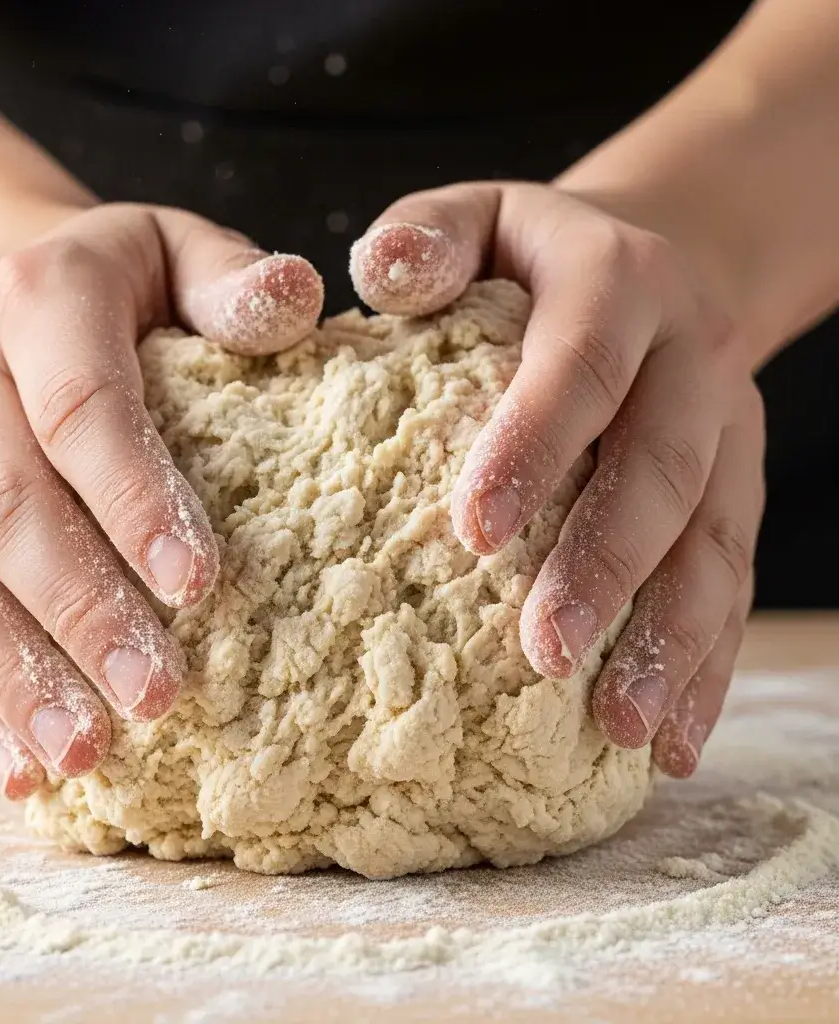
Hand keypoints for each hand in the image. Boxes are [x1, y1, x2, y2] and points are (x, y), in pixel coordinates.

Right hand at [0, 203, 322, 798]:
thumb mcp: (178, 249)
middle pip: (6, 508)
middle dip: (81, 611)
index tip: (198, 584)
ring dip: (15, 676)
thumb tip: (296, 297)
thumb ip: (230, 280)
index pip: (78, 408)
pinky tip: (20, 764)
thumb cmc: (119, 282)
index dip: (131, 497)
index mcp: (37, 302)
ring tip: (82, 754)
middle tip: (159, 694)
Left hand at [351, 182, 763, 777]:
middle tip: (544, 653)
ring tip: (619, 726)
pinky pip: (733, 580)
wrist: (651, 263)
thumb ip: (426, 236)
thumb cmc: (528, 258)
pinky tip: (670, 737)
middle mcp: (691, 357)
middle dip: (606, 566)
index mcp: (620, 283)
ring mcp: (729, 431)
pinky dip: (706, 663)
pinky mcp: (738, 491)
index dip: (536, 443)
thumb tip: (379, 273)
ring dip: (671, 640)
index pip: (583, 365)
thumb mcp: (475, 216)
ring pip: (714, 542)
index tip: (475, 532)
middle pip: (661, 469)